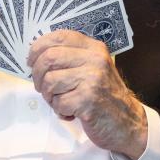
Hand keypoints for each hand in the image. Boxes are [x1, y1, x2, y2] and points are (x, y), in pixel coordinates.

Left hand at [27, 29, 146, 159]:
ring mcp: (93, 79)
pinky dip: (60, 111)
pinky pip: (58, 102)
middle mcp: (95, 60)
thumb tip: (34, 56)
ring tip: (62, 102)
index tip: (31, 61)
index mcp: (94, 48)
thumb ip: (69, 58)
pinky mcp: (89, 100)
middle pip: (48, 58)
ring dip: (49, 96)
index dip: (38, 48)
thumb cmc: (102, 96)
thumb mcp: (91, 69)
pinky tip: (72, 113)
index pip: (58, 37)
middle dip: (37, 76)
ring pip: (49, 81)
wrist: (128, 123)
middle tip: (42, 88)